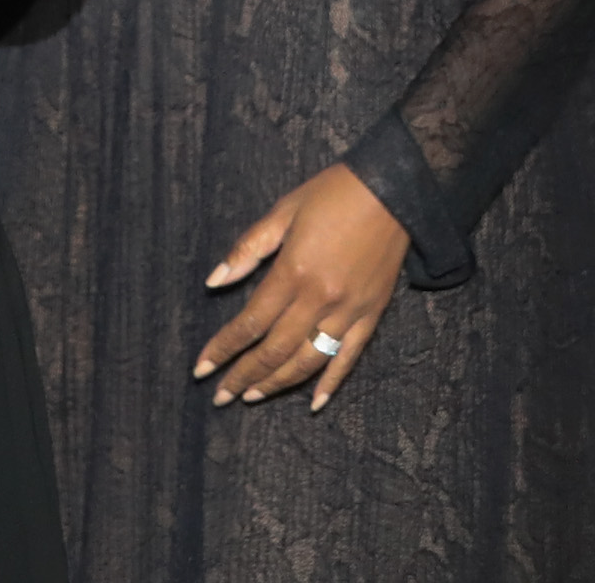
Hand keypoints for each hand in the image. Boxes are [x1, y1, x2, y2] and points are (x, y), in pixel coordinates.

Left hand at [194, 164, 408, 411]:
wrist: (393, 190)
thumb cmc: (331, 195)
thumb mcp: (282, 212)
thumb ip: (248, 249)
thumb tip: (214, 282)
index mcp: (293, 272)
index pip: (250, 322)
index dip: (223, 348)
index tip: (201, 370)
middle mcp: (320, 300)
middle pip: (275, 349)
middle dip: (244, 376)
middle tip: (221, 397)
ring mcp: (349, 312)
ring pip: (309, 361)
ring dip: (278, 383)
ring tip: (253, 397)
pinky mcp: (372, 315)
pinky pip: (350, 358)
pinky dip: (332, 383)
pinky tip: (315, 404)